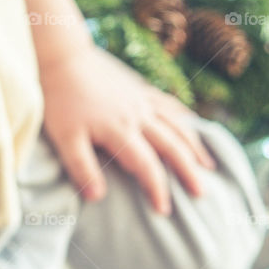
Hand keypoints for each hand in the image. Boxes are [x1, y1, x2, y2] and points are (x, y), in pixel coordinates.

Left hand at [39, 45, 215, 214]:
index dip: (157, 189)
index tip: (164, 211)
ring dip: (194, 146)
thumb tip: (97, 198)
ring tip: (208, 166)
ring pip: (176, 125)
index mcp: (120, 130)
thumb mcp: (64, 138)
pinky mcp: (138, 88)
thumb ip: (81, 168)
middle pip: (171, 146)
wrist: (62, 57)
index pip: (146, 166)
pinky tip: (192, 123)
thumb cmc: (60, 99)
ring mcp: (141, 100)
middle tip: (202, 194)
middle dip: (188, 172)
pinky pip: (168, 104)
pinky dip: (184, 116)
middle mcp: (138, 115)